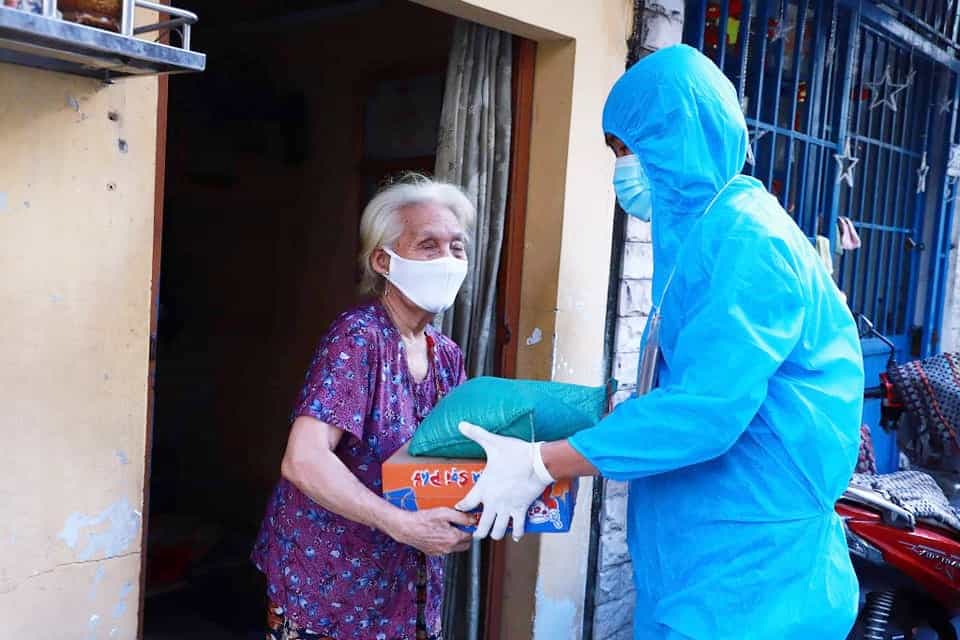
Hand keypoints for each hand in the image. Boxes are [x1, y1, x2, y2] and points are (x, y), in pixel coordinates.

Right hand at [386, 507, 472, 555]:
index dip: (470, 527)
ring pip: (455, 547)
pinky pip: (445, 549)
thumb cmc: (423, 519)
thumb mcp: (444, 513)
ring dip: (455, 539)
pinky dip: (445, 542)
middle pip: (465, 544)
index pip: (471, 536)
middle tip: (459, 525)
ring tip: (447, 527)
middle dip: (465, 535)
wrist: (406, 527)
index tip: (468, 522)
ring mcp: (440, 552)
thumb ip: (461, 517)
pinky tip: (438, 532)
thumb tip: (472, 520)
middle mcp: (448, 548)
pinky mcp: (433, 552)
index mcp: (453, 538)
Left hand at [455, 421, 553, 540]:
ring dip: (495, 535)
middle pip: (481, 527)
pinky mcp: (521, 510)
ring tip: (493, 535)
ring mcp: (507, 509)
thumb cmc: (515, 453)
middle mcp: (493, 502)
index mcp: (483, 488)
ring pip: (498, 531)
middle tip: (475, 534)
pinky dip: (517, 534)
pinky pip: (519, 527)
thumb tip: (461, 424)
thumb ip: (476, 434)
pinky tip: (516, 536)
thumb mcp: (492, 442)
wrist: (537, 462)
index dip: (460, 508)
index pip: (466, 504)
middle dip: (477, 532)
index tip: (459, 509)